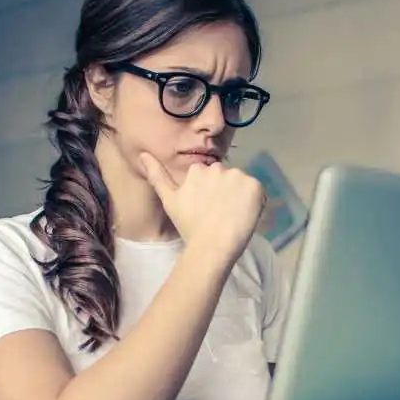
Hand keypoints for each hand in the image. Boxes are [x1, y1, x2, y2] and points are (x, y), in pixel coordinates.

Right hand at [139, 152, 265, 263]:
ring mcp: (237, 176)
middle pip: (225, 177)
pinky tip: (244, 216)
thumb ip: (157, 175)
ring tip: (232, 216)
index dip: (209, 193)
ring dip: (239, 195)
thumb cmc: (189, 226)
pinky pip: (256, 191)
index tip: (207, 208)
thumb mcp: (169, 200)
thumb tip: (143, 153)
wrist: (212, 245)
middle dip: (224, 190)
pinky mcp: (254, 186)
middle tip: (220, 213)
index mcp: (198, 170)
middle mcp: (218, 168)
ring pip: (241, 183)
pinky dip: (254, 202)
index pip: (209, 176)